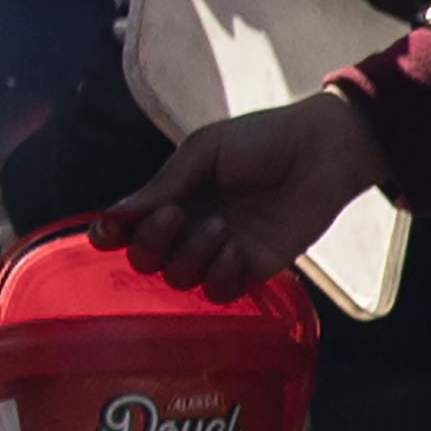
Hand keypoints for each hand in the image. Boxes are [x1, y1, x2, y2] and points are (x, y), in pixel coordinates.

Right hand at [104, 88, 387, 295]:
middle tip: (176, 215)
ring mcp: (219, 252)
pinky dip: (221, 274)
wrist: (321, 149)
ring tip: (221, 225)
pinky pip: (219, 291)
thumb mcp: (205, 150)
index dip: (109, 236)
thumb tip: (114, 216)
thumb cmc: (263, 140)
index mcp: (173, 198)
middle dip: (151, 243)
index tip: (108, 231)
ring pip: (179, 279)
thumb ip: (164, 184)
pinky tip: (237, 249)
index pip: (126, 229)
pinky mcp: (253, 269)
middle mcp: (189, 230)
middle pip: (144, 260)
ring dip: (191, 254)